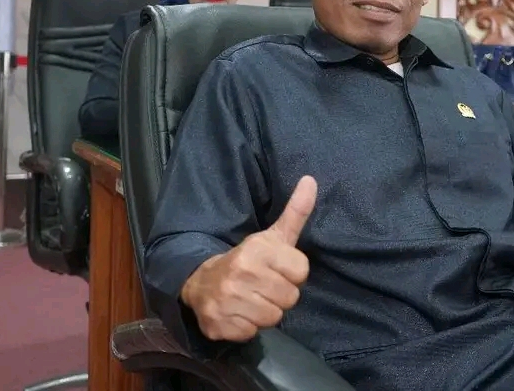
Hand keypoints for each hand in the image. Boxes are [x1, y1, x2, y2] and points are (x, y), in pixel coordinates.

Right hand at [180, 176, 317, 341]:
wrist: (201, 280)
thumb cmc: (247, 259)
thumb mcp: (272, 235)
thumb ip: (295, 212)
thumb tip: (312, 180)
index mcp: (256, 250)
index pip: (301, 272)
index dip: (292, 273)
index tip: (276, 269)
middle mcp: (240, 274)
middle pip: (290, 298)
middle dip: (280, 294)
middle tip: (263, 286)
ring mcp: (226, 301)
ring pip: (273, 318)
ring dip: (265, 312)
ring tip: (252, 299)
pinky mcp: (217, 325)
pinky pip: (251, 333)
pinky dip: (246, 326)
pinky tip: (238, 312)